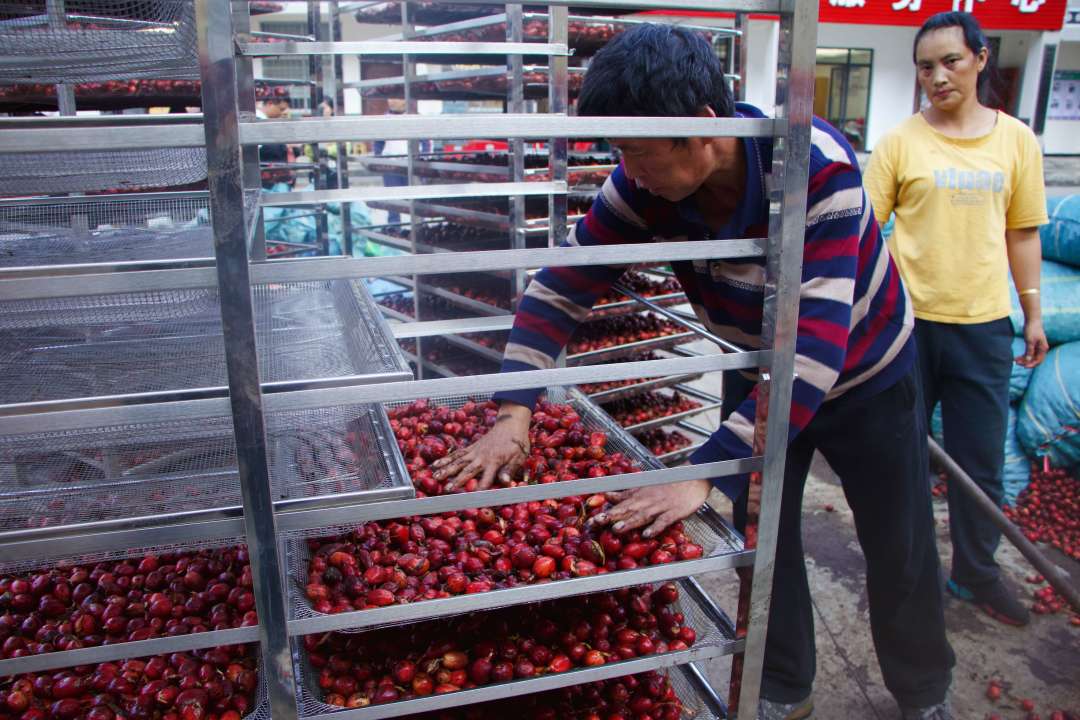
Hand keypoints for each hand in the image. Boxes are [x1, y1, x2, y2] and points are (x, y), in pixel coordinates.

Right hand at [431, 404, 530, 491]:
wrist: (510, 424)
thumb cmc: (517, 443)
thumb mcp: (519, 457)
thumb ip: (510, 470)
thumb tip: (505, 483)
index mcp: (494, 462)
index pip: (486, 479)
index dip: (479, 490)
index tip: (472, 500)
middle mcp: (482, 458)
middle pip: (467, 471)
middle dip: (457, 480)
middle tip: (446, 489)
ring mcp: (474, 452)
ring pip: (458, 462)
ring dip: (446, 469)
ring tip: (435, 477)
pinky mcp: (471, 448)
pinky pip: (457, 454)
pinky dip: (446, 459)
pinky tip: (435, 464)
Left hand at [588, 479, 710, 538]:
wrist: (692, 481)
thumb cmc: (666, 487)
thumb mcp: (643, 487)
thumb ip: (625, 493)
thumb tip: (606, 495)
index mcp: (638, 495)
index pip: (618, 504)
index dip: (604, 511)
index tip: (590, 520)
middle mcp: (646, 500)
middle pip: (626, 509)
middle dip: (610, 517)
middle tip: (595, 524)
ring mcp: (660, 507)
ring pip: (642, 515)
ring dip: (629, 522)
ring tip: (616, 529)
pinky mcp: (673, 513)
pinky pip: (663, 522)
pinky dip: (654, 528)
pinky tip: (646, 534)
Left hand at [1016, 319, 1048, 368]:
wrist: (1032, 320)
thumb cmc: (1032, 330)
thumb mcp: (1030, 341)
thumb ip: (1029, 351)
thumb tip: (1028, 360)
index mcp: (1043, 349)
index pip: (1038, 360)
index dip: (1031, 364)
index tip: (1023, 366)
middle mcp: (1041, 349)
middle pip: (1034, 360)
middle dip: (1026, 362)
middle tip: (1017, 363)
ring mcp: (1037, 347)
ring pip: (1030, 357)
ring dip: (1023, 359)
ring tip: (1015, 360)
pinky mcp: (1033, 345)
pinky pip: (1028, 353)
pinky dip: (1023, 356)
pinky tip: (1017, 357)